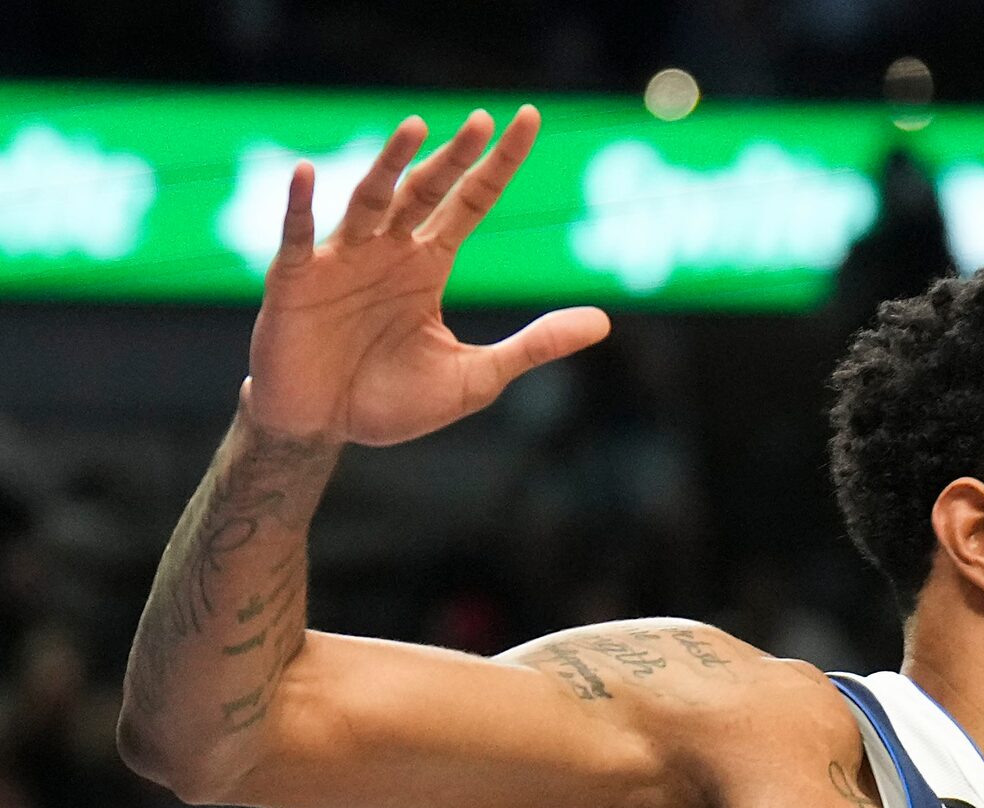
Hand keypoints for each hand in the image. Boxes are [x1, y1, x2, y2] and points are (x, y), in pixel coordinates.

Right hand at [246, 107, 608, 446]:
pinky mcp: (296, 281)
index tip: (527, 119)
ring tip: (417, 128)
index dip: (497, 164)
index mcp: (429, 265)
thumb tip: (604, 321)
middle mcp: (388, 250)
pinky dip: (300, 206)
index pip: (471, 201)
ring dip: (391, 165)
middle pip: (427, 192)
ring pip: (370, 201)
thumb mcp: (476, 377)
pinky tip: (307, 174)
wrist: (324, 429)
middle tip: (483, 120)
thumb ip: (534, 346)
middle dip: (454, 157)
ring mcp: (340, 259)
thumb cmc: (393, 402)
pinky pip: (297, 237)